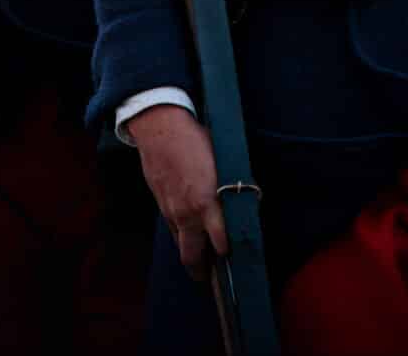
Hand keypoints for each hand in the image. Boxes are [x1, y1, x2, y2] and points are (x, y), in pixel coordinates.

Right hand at [128, 104, 227, 281]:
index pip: (220, 241)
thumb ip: (231, 184)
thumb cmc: (195, 139)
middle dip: (202, 271)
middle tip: (212, 281)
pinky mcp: (161, 204)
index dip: (229, 253)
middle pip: (192, 256)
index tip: (237, 259)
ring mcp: (171, 210)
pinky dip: (181, 235)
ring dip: (191, 255)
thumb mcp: (222, 160)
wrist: (159, 127)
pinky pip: (172, 228)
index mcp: (206, 201)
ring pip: (180, 243)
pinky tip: (189, 233)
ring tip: (202, 264)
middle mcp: (187, 212)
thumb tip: (247, 195)